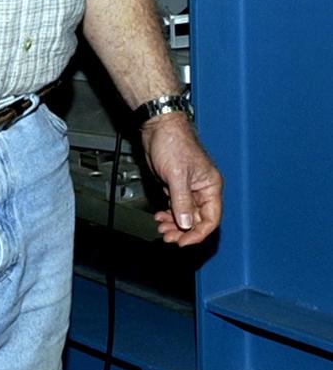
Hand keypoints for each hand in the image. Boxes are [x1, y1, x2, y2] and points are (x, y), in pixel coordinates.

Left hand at [140, 113, 222, 246]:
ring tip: (161, 228)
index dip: (198, 233)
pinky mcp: (175, 186)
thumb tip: (186, 224)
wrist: (157, 127)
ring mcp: (189, 189)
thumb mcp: (177, 175)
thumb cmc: (172, 143)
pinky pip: (176, 207)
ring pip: (185, 215)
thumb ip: (182, 201)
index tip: (183, 242)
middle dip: (183, 231)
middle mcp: (202, 190)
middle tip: (168, 237)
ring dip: (174, 225)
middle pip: (197, 220)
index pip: (211, 219)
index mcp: (211, 186)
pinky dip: (169, 215)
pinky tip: (160, 218)